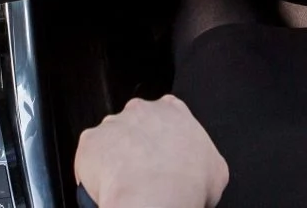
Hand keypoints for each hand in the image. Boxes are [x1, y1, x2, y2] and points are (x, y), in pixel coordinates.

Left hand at [75, 96, 228, 207]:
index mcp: (173, 110)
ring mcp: (112, 123)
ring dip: (114, 157)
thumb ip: (204, 158)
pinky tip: (107, 186)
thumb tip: (201, 171)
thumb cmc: (187, 184)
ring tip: (125, 183)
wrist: (154, 198)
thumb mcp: (216, 171)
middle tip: (143, 172)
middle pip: (135, 123)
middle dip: (136, 144)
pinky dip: (95, 171)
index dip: (163, 137)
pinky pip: (90, 156)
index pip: (167, 114)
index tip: (163, 156)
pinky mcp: (90, 141)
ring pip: (110, 139)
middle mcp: (140, 109)